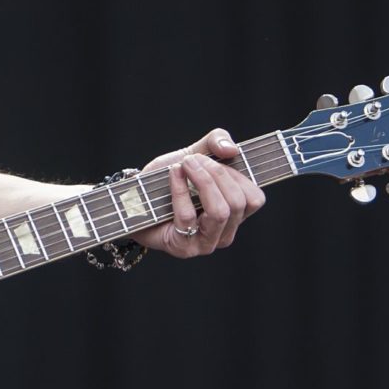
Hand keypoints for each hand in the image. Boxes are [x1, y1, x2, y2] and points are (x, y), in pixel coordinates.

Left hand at [134, 129, 264, 258]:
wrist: (135, 198)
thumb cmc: (168, 179)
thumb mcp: (194, 153)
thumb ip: (216, 142)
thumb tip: (231, 149)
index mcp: (234, 214)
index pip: (254, 199)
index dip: (238, 175)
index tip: (217, 158)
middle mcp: (224, 233)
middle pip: (237, 203)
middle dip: (217, 174)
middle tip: (193, 159)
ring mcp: (205, 243)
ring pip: (219, 212)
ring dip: (203, 181)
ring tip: (185, 164)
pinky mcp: (182, 247)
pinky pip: (188, 216)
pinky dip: (180, 189)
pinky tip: (173, 174)